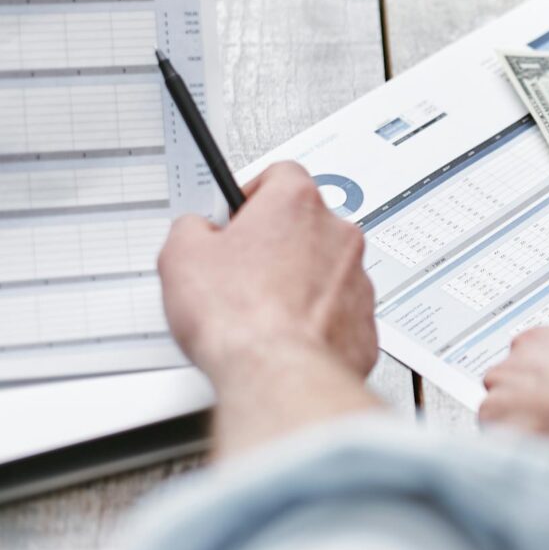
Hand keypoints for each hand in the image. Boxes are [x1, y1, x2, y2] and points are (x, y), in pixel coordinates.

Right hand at [158, 162, 380, 454]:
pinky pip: (340, 310)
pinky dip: (317, 318)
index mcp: (297, 204)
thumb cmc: (241, 318)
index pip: (280, 175)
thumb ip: (192, 228)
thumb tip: (196, 230)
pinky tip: (286, 334)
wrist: (279, 374)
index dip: (251, 194)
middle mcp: (338, 235)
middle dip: (276, 241)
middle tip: (243, 267)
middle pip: (307, 223)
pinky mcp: (365, 321)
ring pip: (327, 268)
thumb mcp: (182, 256)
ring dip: (299, 280)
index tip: (236, 214)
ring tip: (262, 307)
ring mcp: (358, 279)